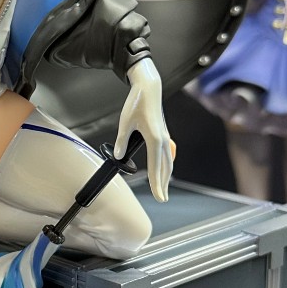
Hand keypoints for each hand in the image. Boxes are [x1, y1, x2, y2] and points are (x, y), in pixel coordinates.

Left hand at [114, 57, 174, 202]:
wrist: (148, 88)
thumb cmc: (137, 103)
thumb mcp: (125, 122)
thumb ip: (121, 141)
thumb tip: (118, 156)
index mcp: (154, 138)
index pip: (155, 167)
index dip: (156, 183)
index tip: (158, 196)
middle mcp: (163, 139)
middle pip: (165, 167)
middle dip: (163, 184)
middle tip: (162, 199)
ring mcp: (165, 136)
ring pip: (168, 161)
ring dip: (166, 175)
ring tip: (163, 188)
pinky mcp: (163, 133)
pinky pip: (167, 153)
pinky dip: (166, 164)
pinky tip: (165, 168)